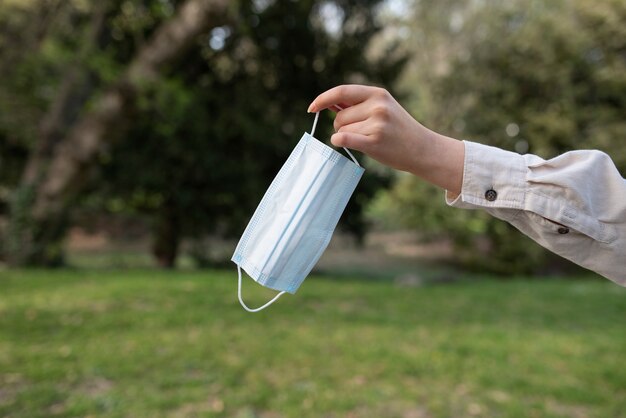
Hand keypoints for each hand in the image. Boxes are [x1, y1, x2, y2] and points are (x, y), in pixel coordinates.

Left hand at [308, 84, 463, 194]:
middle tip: (359, 133)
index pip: (341, 92)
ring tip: (368, 140)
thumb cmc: (398, 130)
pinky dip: (338, 141)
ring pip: (341, 130)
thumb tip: (327, 103)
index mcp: (377, 93)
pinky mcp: (375, 141)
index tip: (312, 108)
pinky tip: (341, 143)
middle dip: (341, 126)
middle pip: (339, 117)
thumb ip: (357, 105)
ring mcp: (377, 123)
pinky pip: (344, 138)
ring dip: (347, 137)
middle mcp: (377, 106)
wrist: (422, 149)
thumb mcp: (382, 108)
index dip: (323, 99)